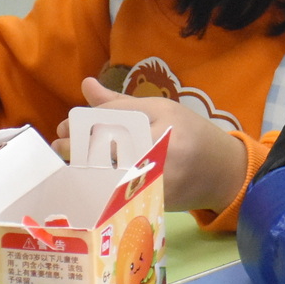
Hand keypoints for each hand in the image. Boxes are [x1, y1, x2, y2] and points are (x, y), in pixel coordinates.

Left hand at [56, 77, 245, 212]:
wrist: (224, 172)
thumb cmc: (191, 135)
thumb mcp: (161, 111)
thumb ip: (121, 103)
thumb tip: (86, 86)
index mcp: (163, 116)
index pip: (113, 115)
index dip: (83, 121)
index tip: (65, 126)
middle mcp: (163, 143)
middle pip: (106, 143)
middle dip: (76, 145)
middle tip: (60, 146)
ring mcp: (160, 173)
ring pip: (108, 170)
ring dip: (81, 168)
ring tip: (68, 164)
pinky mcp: (158, 197)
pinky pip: (119, 192)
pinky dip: (98, 188)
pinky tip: (86, 183)